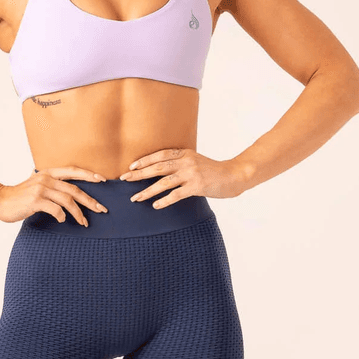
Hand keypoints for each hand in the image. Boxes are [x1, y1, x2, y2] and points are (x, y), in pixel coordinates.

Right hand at [0, 166, 109, 225]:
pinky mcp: (36, 201)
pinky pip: (56, 210)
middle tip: (101, 209)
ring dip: (78, 213)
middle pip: (75, 189)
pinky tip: (61, 221)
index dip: (88, 174)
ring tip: (83, 222)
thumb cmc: (20, 196)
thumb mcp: (37, 185)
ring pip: (68, 201)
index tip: (102, 180)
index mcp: (48, 173)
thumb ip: (51, 185)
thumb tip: (70, 194)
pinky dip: (61, 217)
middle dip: (90, 201)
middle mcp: (46, 179)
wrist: (0, 201)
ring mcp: (41, 189)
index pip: (73, 170)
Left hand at [118, 148, 245, 204]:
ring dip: (147, 191)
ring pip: (164, 182)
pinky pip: (176, 194)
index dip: (144, 160)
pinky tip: (156, 205)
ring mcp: (191, 174)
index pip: (160, 155)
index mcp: (184, 153)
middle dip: (139, 174)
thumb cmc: (212, 171)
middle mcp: (186, 161)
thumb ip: (180, 163)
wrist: (233, 176)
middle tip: (125, 179)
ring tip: (135, 198)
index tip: (131, 166)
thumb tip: (160, 170)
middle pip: (158, 167)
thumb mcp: (195, 162)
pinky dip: (164, 200)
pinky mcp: (197, 186)